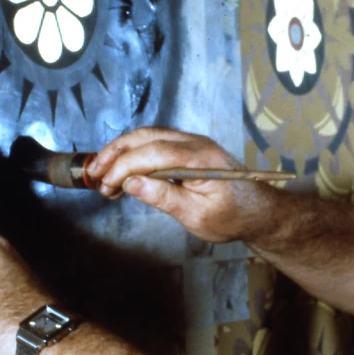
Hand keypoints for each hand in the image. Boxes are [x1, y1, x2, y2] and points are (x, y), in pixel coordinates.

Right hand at [87, 128, 281, 243]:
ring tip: (103, 177)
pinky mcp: (188, 150)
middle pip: (145, 137)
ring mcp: (192, 143)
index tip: (106, 184)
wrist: (258, 212)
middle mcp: (195, 143)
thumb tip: (130, 183)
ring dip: (122, 153)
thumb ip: (164, 197)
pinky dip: (135, 156)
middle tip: (95, 177)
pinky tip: (123, 175)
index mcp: (200, 157)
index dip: (124, 166)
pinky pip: (156, 144)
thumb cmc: (231, 217)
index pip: (152, 153)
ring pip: (148, 137)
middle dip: (116, 154)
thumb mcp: (196, 215)